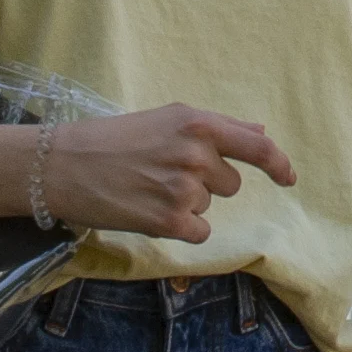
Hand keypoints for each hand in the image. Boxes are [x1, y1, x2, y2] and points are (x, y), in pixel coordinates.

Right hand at [37, 105, 292, 242]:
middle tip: (163, 172)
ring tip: (147, 187)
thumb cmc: (113, 139)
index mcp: (198, 124)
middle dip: (206, 182)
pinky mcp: (169, 221)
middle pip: (230, 183)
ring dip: (186, 203)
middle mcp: (196, 154)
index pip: (257, 145)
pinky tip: (149, 211)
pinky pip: (199, 232)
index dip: (279, 163)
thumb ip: (217, 127)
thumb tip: (260, 131)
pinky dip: (180, 228)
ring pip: (208, 206)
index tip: (289, 177)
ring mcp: (184, 189)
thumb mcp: (167, 119)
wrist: (62, 165)